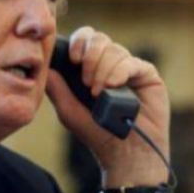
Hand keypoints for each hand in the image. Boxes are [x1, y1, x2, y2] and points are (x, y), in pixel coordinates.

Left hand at [45, 27, 169, 187]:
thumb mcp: (69, 110)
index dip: (78, 42)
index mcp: (93, 68)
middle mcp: (113, 64)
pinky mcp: (148, 76)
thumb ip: (56, 87)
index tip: (73, 59)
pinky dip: (120, 72)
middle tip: (86, 81)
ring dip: (103, 70)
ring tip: (99, 93)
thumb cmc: (97, 134)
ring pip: (116, 50)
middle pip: (100, 38)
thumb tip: (44, 66)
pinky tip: (114, 86)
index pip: (85, 39)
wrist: (124, 154)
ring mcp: (131, 69)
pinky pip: (132, 62)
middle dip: (90, 56)